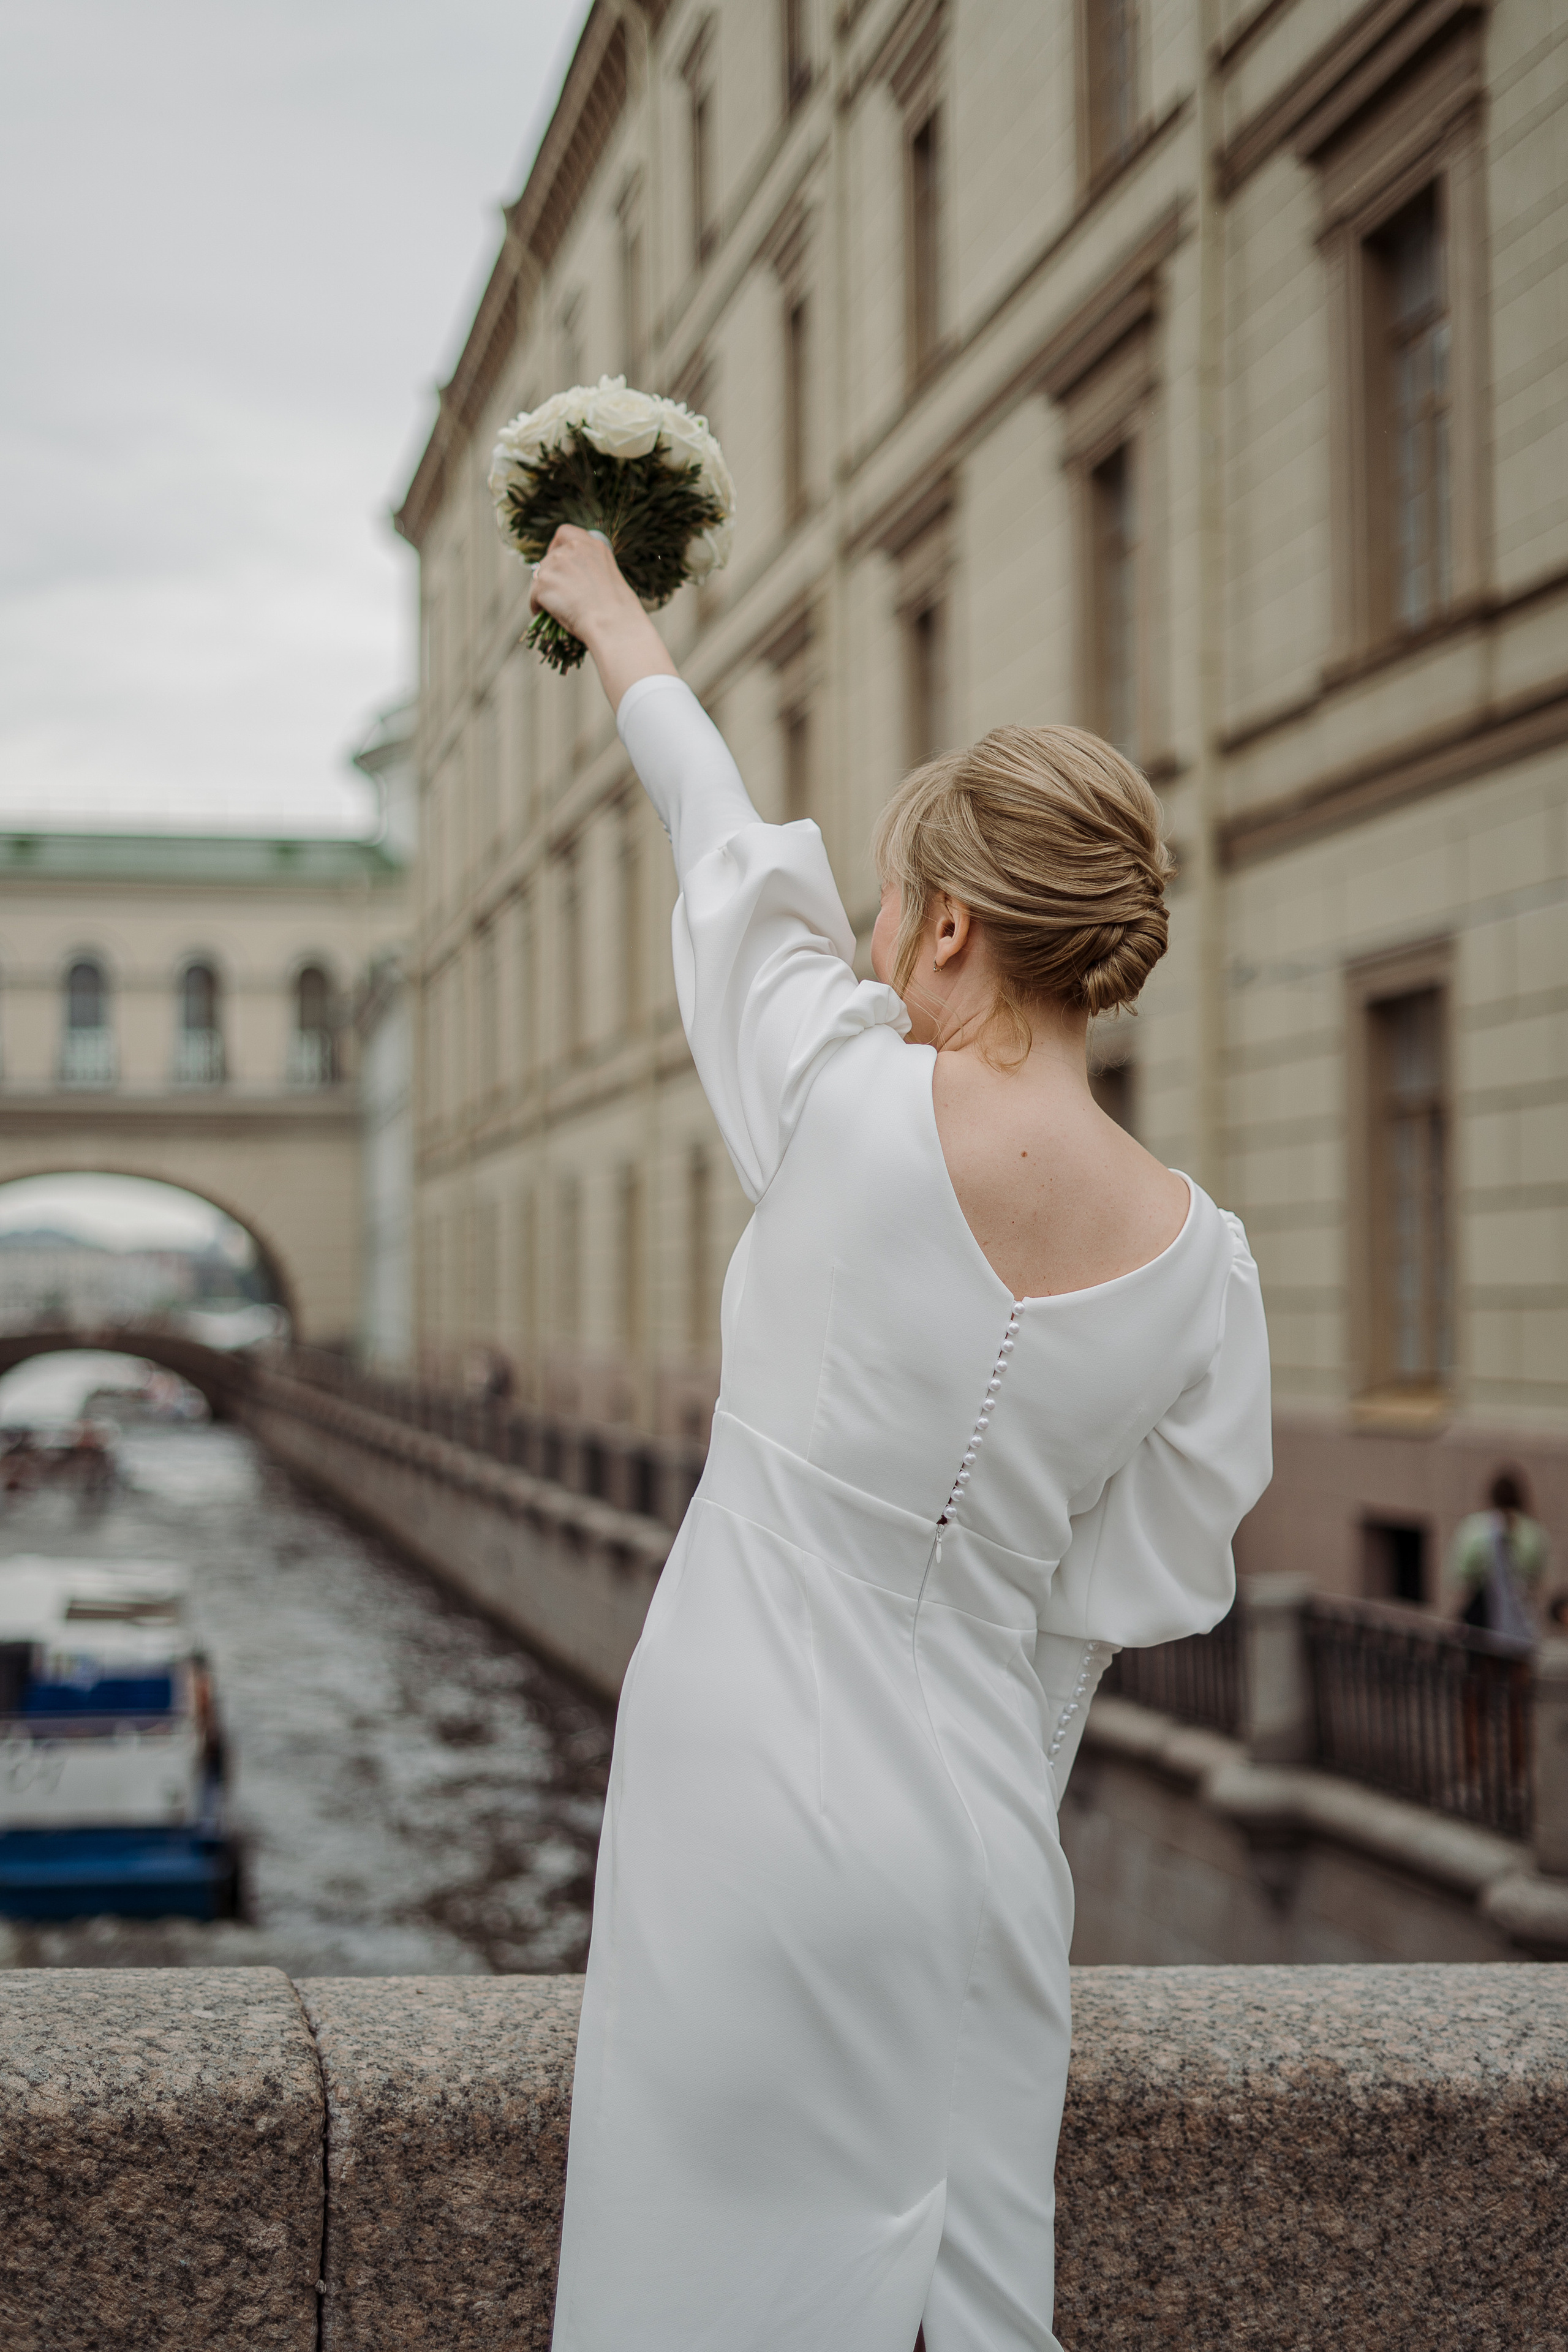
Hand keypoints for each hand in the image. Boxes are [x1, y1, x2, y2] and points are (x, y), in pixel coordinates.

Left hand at [529, 525, 638, 642]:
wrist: (611, 623)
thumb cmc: (617, 610)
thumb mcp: (609, 577)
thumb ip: (589, 568)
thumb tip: (572, 578)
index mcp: (592, 545)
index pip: (564, 533)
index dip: (556, 546)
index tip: (557, 560)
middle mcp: (572, 549)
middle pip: (548, 559)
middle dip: (551, 577)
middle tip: (559, 598)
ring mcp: (555, 564)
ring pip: (539, 578)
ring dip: (544, 593)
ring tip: (555, 611)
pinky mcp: (543, 582)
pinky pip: (533, 596)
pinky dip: (537, 607)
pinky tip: (547, 617)